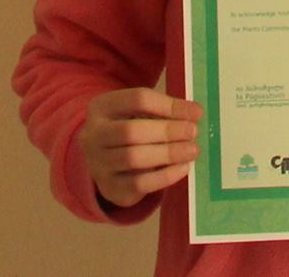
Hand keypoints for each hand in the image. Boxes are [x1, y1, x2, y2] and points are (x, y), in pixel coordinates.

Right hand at [78, 87, 201, 208]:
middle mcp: (93, 136)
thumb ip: (160, 110)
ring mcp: (98, 164)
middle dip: (167, 131)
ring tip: (192, 150)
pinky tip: (183, 168)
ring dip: (168, 153)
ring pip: (133, 158)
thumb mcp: (135, 111)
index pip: (138, 99)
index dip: (169, 105)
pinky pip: (139, 184)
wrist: (102, 159)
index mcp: (102, 107)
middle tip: (193, 132)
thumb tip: (193, 114)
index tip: (196, 112)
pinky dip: (165, 176)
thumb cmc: (128, 126)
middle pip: (131, 131)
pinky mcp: (109, 188)